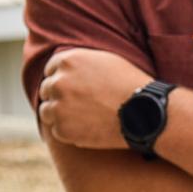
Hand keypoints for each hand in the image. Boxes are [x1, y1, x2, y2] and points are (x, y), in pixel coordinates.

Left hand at [37, 49, 152, 149]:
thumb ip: (80, 62)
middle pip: (47, 89)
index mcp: (68, 61)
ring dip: (61, 114)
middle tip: (83, 103)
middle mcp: (58, 82)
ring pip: (47, 111)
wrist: (145, 112)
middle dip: (61, 96)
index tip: (77, 87)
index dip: (64, 78)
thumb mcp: (106, 60)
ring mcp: (58, 107)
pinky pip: (57, 131)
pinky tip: (90, 127)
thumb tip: (63, 67)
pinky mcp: (63, 129)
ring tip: (86, 117)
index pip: (51, 69)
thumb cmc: (130, 83)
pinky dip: (70, 131)